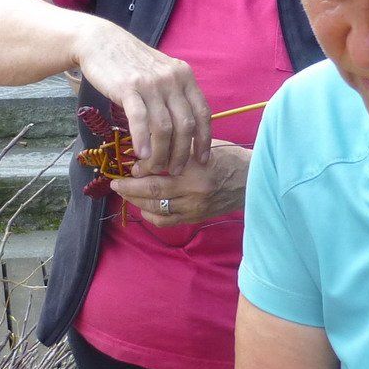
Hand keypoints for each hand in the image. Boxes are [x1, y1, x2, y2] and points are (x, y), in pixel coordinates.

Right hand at [72, 20, 210, 175]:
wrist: (101, 42)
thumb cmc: (131, 62)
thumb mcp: (161, 73)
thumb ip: (174, 94)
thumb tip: (184, 128)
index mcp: (184, 76)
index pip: (203, 113)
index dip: (204, 140)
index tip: (202, 160)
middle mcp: (172, 79)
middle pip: (185, 125)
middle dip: (182, 153)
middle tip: (175, 170)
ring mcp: (151, 84)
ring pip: (164, 128)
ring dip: (161, 153)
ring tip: (154, 167)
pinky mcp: (129, 88)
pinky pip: (140, 120)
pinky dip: (142, 140)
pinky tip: (140, 155)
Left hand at [110, 140, 250, 227]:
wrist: (253, 179)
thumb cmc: (228, 157)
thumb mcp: (202, 146)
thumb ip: (177, 150)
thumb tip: (149, 150)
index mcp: (193, 170)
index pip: (157, 173)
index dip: (138, 172)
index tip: (131, 167)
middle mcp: (193, 192)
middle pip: (151, 194)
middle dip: (129, 189)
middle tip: (116, 183)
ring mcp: (194, 208)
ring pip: (156, 210)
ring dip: (137, 203)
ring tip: (127, 194)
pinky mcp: (196, 218)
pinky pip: (167, 222)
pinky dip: (152, 216)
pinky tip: (145, 208)